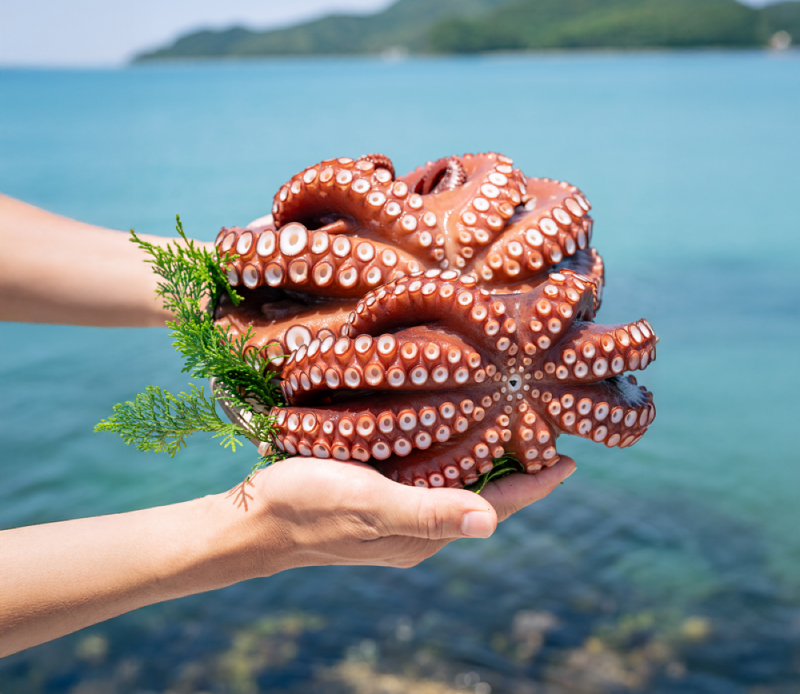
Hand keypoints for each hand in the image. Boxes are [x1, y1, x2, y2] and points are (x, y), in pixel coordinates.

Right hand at [225, 455, 576, 574]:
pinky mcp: (380, 492)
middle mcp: (419, 524)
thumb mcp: (369, 502)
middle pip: (483, 494)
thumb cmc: (310, 505)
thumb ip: (427, 511)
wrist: (254, 518)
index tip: (571, 459)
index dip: (534, 483)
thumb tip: (492, 522)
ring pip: (457, 480)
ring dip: (484, 453)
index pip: (496, 506)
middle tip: (544, 426)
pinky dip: (449, 448)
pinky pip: (429, 472)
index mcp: (424, 531)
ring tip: (509, 419)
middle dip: (516, 466)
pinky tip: (449, 423)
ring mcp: (399, 510)